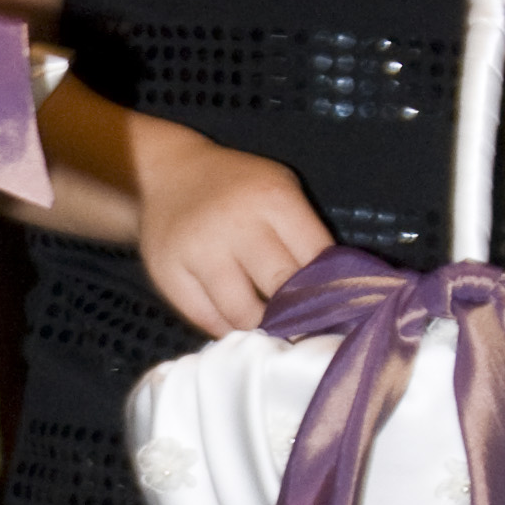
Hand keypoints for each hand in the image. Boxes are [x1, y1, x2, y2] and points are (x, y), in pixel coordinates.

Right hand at [130, 123, 333, 334]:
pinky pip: (207, 320)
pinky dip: (228, 328)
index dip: (330, 290)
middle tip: (306, 330)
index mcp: (274, 200)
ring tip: (271, 328)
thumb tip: (334, 295)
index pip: (317, 260)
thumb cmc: (238, 189)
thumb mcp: (281, 191)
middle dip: (299, 315)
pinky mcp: (169, 275)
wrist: (169, 174)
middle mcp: (236, 225)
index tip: (335, 310)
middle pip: (282, 290)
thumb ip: (306, 236)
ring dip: (262, 328)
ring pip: (243, 315)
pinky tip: (237, 321)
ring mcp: (200, 253)